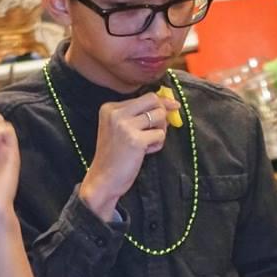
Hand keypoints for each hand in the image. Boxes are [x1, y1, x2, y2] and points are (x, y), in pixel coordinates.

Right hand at [78, 94, 170, 220]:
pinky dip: (157, 145)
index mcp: (110, 108)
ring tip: (148, 143)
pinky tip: (145, 152)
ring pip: (159, 116)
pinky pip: (160, 135)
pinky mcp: (136, 140)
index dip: (161, 102)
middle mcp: (116, 113)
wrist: (103, 180)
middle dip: (163, 113)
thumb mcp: (120, 129)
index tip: (173, 105)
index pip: (144, 96)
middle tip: (161, 127)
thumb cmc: (115, 157)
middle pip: (153, 101)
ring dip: (160, 131)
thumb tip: (169, 105)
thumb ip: (138, 116)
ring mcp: (125, 125)